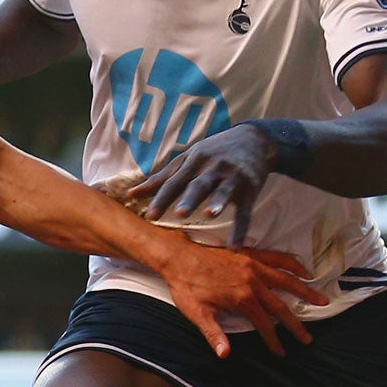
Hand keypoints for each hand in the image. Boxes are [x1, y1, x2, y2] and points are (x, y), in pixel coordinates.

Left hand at [129, 126, 278, 246]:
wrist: (254, 140)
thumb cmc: (213, 152)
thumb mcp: (188, 158)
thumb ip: (162, 177)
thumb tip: (132, 193)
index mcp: (194, 161)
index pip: (175, 182)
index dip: (163, 198)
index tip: (149, 215)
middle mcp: (213, 168)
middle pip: (199, 185)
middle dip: (189, 198)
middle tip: (179, 213)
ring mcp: (233, 177)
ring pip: (224, 191)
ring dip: (218, 203)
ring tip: (210, 214)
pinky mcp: (250, 189)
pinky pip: (245, 212)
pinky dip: (241, 230)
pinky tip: (234, 247)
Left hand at [156, 241, 326, 357]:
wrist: (178, 257)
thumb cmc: (186, 287)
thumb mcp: (198, 314)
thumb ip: (214, 334)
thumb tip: (225, 355)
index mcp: (242, 299)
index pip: (264, 324)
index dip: (273, 340)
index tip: (281, 352)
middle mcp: (252, 282)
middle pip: (281, 306)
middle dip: (295, 324)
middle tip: (308, 338)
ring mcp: (254, 266)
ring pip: (287, 280)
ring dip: (305, 292)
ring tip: (322, 301)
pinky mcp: (251, 255)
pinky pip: (278, 259)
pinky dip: (294, 265)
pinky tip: (305, 271)